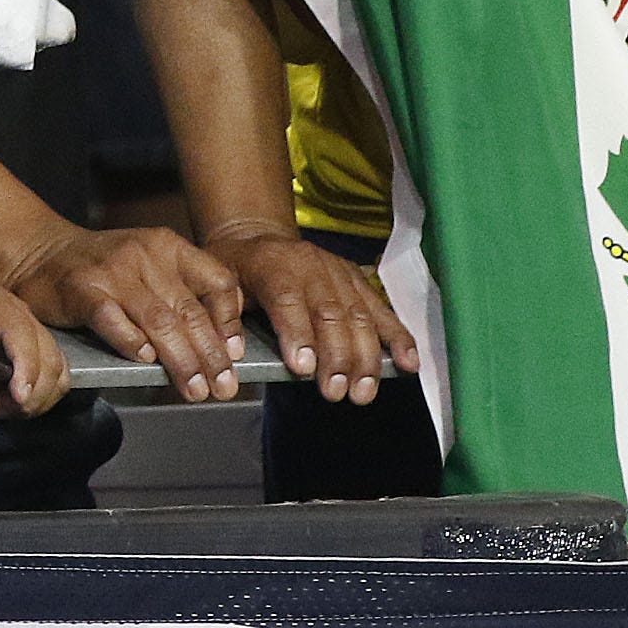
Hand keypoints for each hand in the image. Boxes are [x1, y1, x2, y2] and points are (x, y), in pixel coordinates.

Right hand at [0, 221, 247, 400]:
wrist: (39, 252)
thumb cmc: (100, 268)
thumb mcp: (149, 265)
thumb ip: (183, 294)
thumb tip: (223, 345)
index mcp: (168, 247)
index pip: (217, 282)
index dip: (230, 322)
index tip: (236, 356)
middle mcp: (144, 255)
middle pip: (190, 311)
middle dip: (211, 356)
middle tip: (223, 388)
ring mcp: (112, 272)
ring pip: (159, 321)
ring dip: (180, 361)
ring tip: (193, 389)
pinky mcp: (82, 290)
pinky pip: (113, 320)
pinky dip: (132, 344)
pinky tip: (145, 362)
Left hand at [0, 262, 69, 417]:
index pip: (20, 332)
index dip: (26, 366)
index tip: (16, 397)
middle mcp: (19, 315)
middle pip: (49, 359)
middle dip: (31, 395)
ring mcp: (30, 332)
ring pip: (57, 373)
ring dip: (34, 400)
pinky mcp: (32, 348)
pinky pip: (52, 378)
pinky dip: (33, 397)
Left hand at [205, 220, 418, 405]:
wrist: (257, 236)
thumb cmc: (237, 268)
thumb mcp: (219, 283)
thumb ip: (224, 315)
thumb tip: (231, 350)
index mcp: (273, 264)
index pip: (288, 299)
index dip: (298, 334)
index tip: (303, 369)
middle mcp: (311, 266)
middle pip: (329, 313)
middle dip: (336, 356)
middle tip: (336, 392)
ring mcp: (338, 273)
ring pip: (358, 316)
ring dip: (364, 357)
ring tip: (362, 392)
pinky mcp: (358, 282)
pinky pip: (382, 310)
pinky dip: (398, 337)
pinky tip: (409, 363)